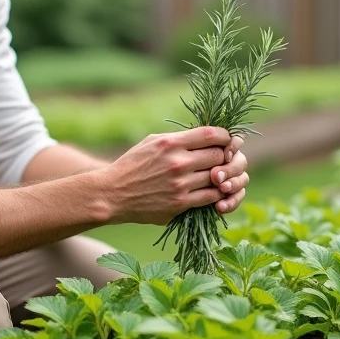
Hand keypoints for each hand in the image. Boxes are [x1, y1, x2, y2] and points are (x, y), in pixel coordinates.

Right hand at [95, 126, 245, 225]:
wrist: (113, 193)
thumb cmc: (132, 164)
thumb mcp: (152, 142)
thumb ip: (178, 138)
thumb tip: (205, 137)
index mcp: (171, 143)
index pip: (211, 135)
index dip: (225, 136)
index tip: (226, 140)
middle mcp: (178, 162)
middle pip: (218, 156)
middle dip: (224, 156)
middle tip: (222, 159)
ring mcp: (180, 184)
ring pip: (218, 177)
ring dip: (222, 176)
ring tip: (220, 174)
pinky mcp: (180, 203)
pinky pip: (210, 197)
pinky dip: (217, 193)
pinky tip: (214, 189)